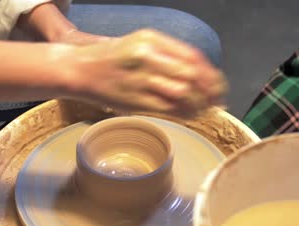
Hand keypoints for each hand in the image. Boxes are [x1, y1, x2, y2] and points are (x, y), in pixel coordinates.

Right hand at [63, 29, 226, 115]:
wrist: (80, 70)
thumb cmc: (111, 57)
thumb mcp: (140, 43)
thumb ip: (167, 54)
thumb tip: (199, 72)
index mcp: (151, 39)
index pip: (192, 56)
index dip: (210, 73)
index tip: (218, 83)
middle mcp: (147, 57)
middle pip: (191, 75)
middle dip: (209, 90)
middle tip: (217, 99)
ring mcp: (140, 79)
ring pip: (182, 93)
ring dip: (198, 103)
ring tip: (205, 108)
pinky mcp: (134, 99)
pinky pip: (167, 108)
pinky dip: (183, 112)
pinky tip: (189, 114)